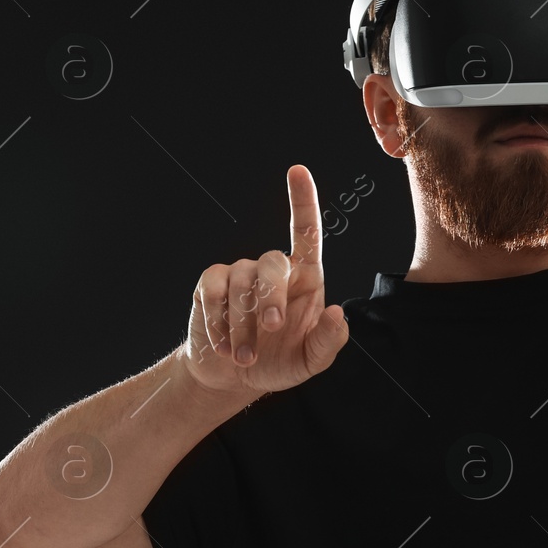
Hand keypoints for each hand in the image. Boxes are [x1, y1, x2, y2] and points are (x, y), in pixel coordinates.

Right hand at [182, 165, 349, 396]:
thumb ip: (329, 340)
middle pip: (272, 263)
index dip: (303, 200)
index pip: (306, 231)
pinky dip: (217, 321)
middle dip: (271, 296)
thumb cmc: (279, 361)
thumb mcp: (311, 361)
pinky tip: (224, 346)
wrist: (234, 377)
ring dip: (242, 324)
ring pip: (240, 284)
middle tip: (270, 329)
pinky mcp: (210, 285)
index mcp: (305, 277)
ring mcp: (240, 274)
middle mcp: (273, 269)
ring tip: (244, 357)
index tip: (297, 170)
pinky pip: (212, 291)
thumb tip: (338, 313)